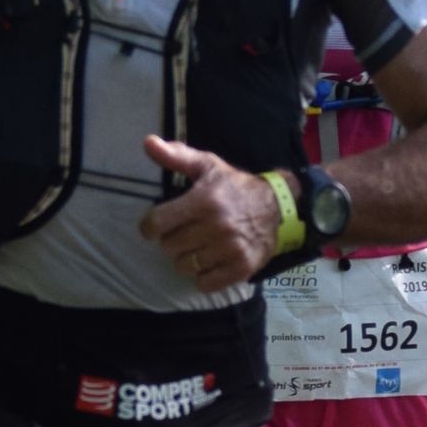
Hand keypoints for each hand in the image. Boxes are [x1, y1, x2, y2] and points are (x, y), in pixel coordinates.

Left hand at [138, 134, 282, 289]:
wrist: (278, 207)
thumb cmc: (235, 187)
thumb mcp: (207, 166)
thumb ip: (176, 156)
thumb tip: (147, 143)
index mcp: (204, 200)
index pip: (157, 223)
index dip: (150, 226)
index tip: (156, 226)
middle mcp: (216, 226)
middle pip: (169, 246)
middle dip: (172, 239)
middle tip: (185, 232)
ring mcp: (230, 249)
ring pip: (184, 266)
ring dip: (187, 258)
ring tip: (199, 246)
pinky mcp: (241, 268)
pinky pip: (205, 283)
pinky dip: (203, 276)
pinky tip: (211, 261)